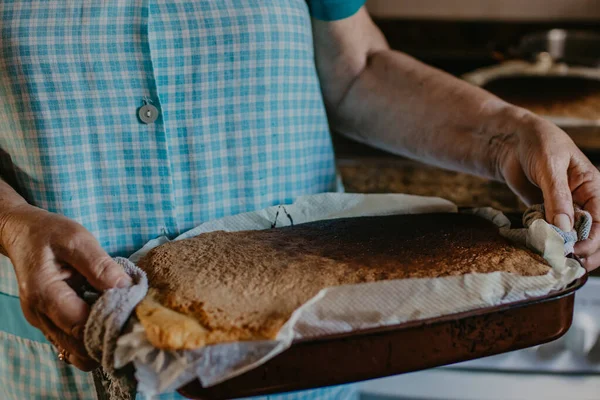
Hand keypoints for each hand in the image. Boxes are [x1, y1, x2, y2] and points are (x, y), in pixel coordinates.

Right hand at [0, 204, 131, 369]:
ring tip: (123, 325)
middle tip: (135, 325)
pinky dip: (91, 340)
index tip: (135, 316)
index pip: (80, 324)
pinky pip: (72, 343)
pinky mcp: (50, 323)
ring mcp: (42, 322)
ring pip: (75, 351)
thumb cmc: (49, 233)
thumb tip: (126, 288)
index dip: (110, 325)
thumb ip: (100, 265)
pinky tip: (109, 324)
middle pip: (78, 345)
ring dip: (100, 344)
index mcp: (44, 293)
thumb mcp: (77, 239)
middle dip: (108, 339)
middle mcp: (39, 315)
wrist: (23, 234)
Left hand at [498, 110, 599, 270]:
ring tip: (551, 260)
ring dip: (562, 248)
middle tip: (565, 263)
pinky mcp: (544, 211)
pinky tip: (536, 248)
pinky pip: (549, 230)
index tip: (575, 251)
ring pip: (569, 235)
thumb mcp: (549, 167)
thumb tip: (564, 228)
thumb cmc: (538, 143)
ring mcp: (562, 207)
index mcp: (592, 187)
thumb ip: (557, 197)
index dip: (592, 240)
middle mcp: (581, 200)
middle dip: (581, 250)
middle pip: (590, 233)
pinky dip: (545, 240)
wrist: (510, 139)